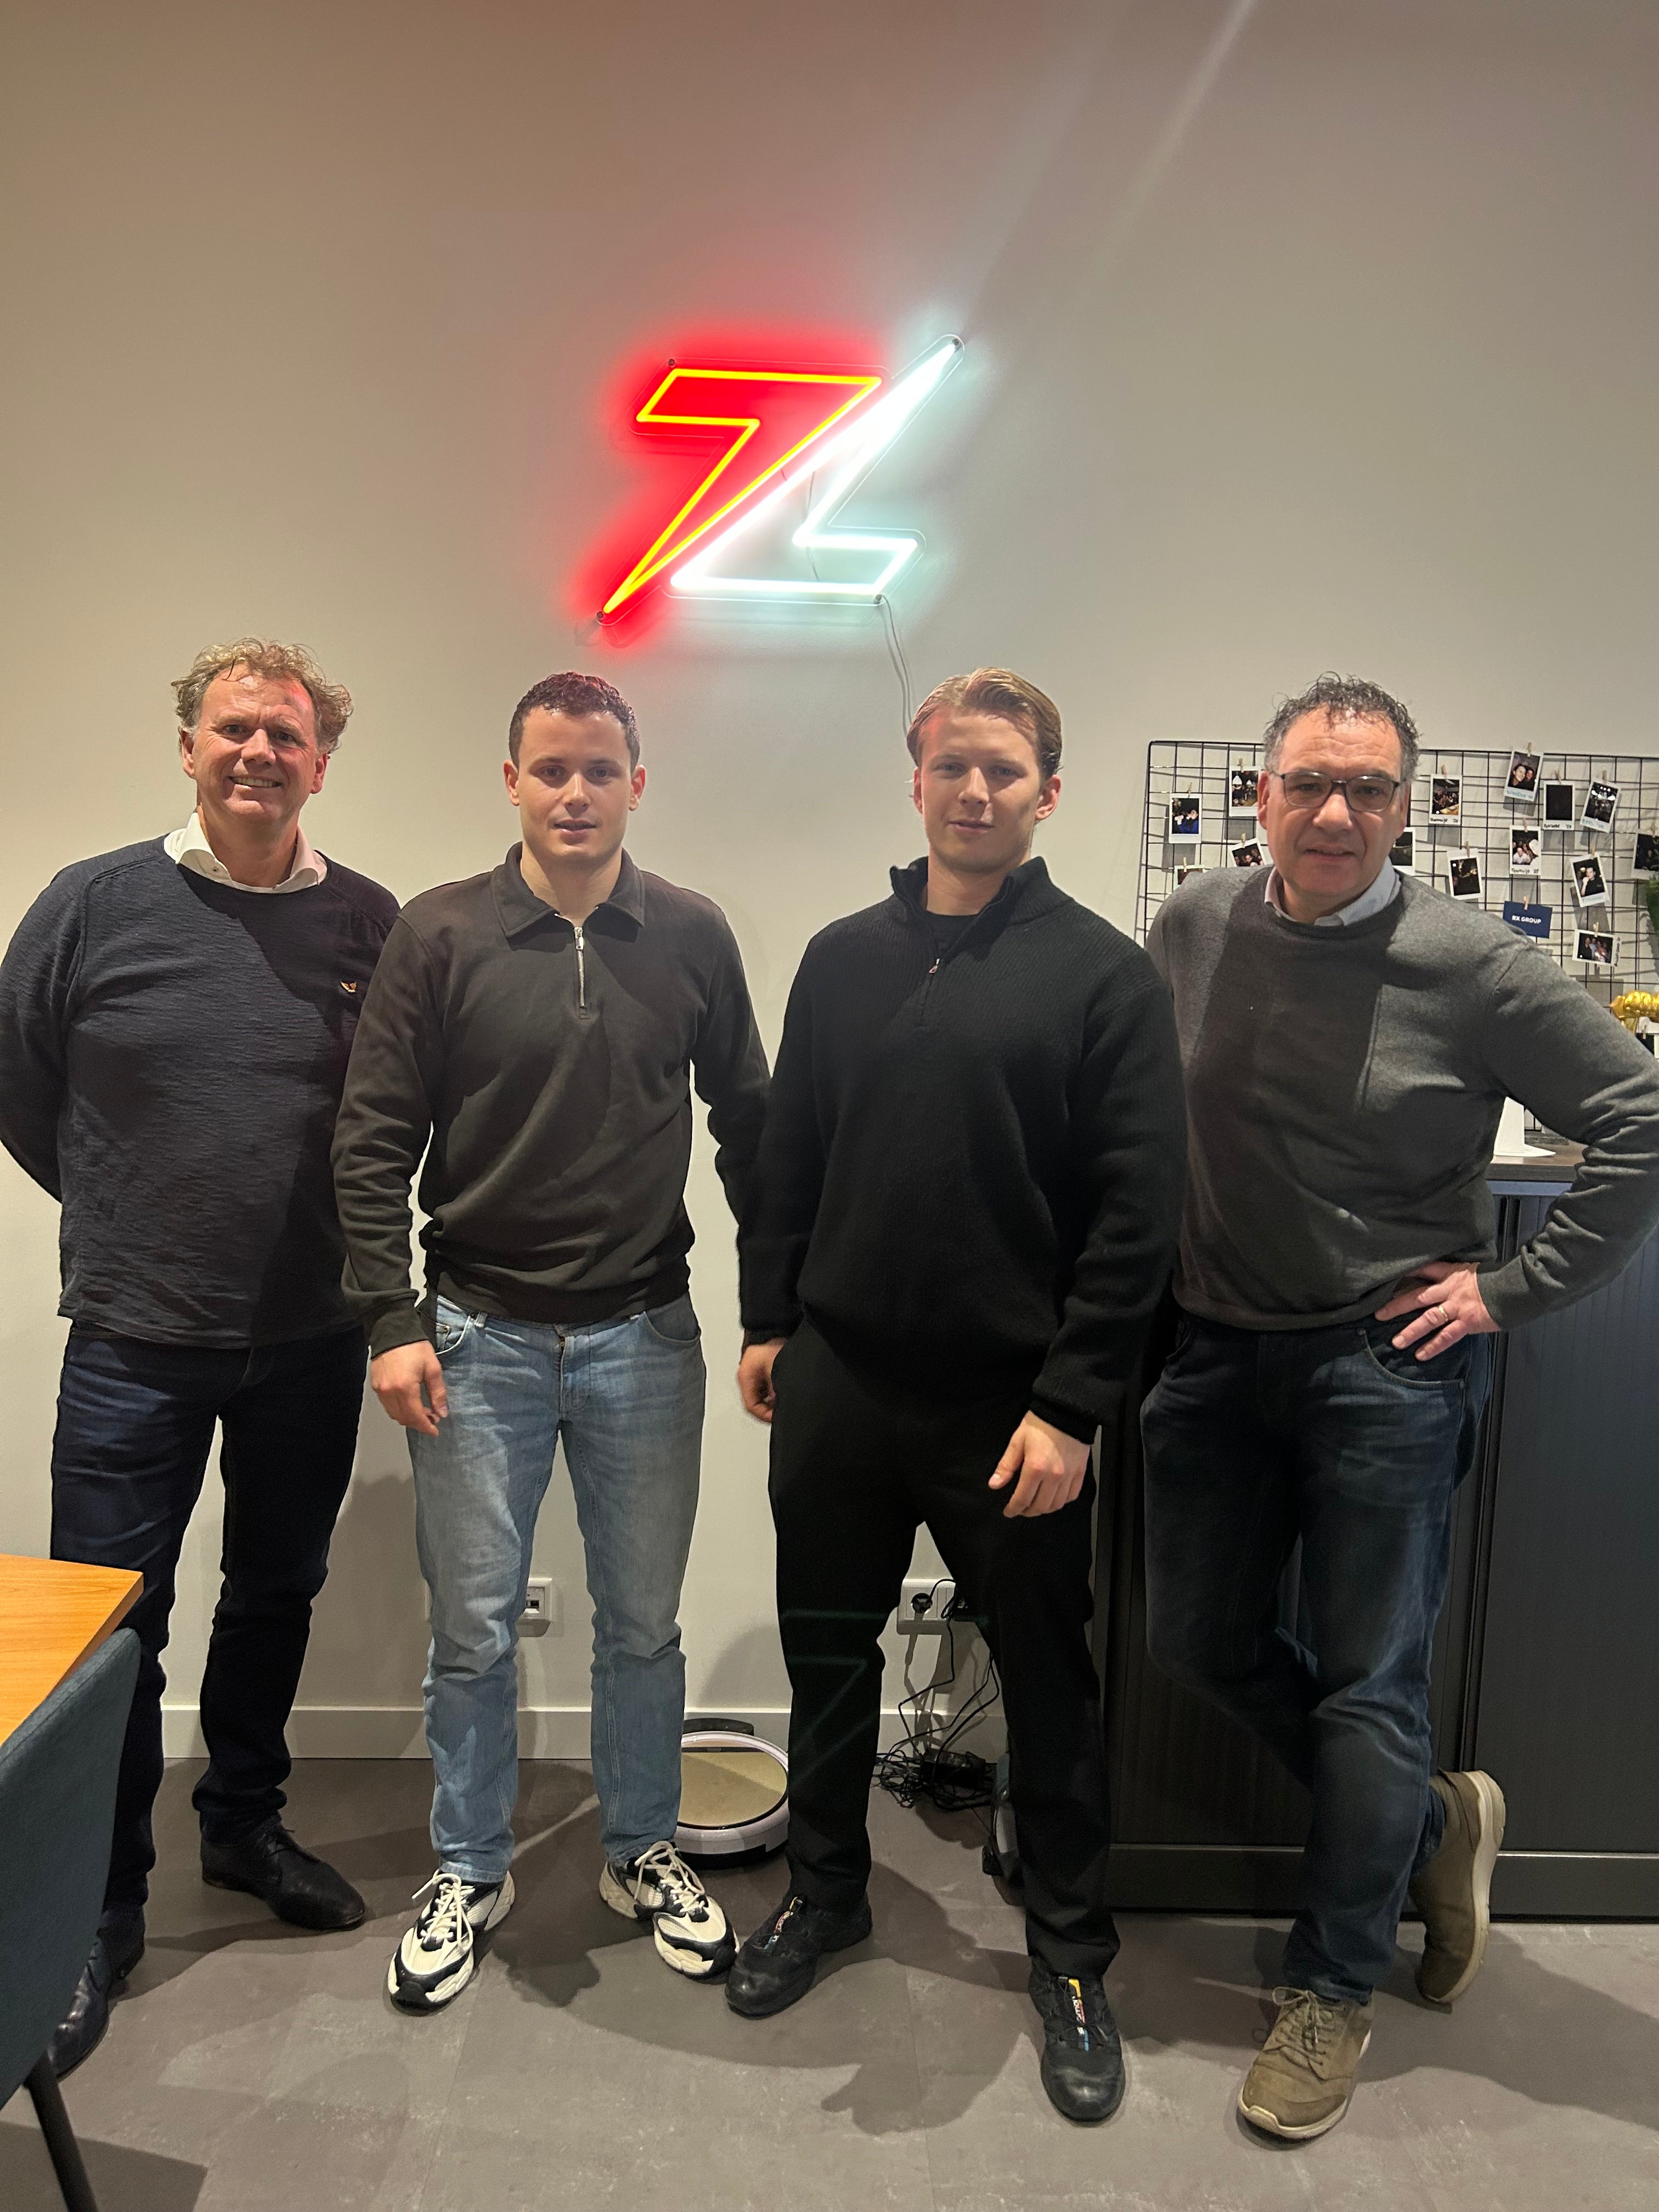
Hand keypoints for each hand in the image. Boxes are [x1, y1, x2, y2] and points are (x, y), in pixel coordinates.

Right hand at [371, 1340, 448, 1434]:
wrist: (392, 1331)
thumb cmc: (414, 1347)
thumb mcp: (433, 1368)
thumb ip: (438, 1392)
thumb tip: (442, 1412)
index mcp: (405, 1388)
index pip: (415, 1416)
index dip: (426, 1427)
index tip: (435, 1431)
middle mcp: (390, 1392)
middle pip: (403, 1418)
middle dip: (418, 1423)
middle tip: (432, 1419)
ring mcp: (381, 1389)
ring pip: (394, 1414)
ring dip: (408, 1417)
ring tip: (423, 1412)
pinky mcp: (376, 1385)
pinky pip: (387, 1405)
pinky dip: (399, 1409)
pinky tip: (409, 1403)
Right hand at [737, 1338, 786, 1423]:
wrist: (774, 1328)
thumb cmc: (773, 1344)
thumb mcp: (775, 1371)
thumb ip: (775, 1391)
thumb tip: (778, 1405)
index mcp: (745, 1377)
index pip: (751, 1406)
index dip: (764, 1415)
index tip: (776, 1418)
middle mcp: (745, 1376)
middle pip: (754, 1402)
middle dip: (768, 1409)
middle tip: (780, 1411)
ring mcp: (751, 1373)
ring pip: (759, 1396)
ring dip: (771, 1400)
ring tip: (782, 1400)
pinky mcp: (758, 1370)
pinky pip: (763, 1387)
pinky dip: (772, 1392)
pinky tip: (781, 1390)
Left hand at [988, 1412, 1090, 1517]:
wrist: (1066, 1411)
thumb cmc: (1040, 1424)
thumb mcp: (1017, 1441)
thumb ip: (1006, 1466)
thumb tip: (995, 1484)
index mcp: (1035, 1468)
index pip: (1022, 1498)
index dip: (1014, 1509)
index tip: (1009, 1511)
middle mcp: (1054, 1476)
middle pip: (1040, 1506)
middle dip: (1028, 1511)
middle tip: (1020, 1509)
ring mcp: (1069, 1476)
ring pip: (1057, 1504)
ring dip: (1044, 1509)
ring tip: (1035, 1504)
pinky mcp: (1080, 1473)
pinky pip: (1072, 1496)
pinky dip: (1062, 1501)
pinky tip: (1054, 1497)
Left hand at [1374, 1261, 1497, 1360]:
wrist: (1516, 1288)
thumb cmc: (1495, 1280)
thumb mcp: (1471, 1271)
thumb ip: (1454, 1277)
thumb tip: (1438, 1284)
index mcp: (1451, 1274)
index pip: (1424, 1270)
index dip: (1406, 1274)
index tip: (1386, 1280)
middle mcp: (1449, 1290)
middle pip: (1417, 1297)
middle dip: (1396, 1306)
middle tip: (1379, 1314)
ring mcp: (1457, 1307)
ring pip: (1428, 1319)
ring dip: (1410, 1331)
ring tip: (1396, 1342)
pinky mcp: (1467, 1323)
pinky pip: (1446, 1336)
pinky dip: (1433, 1346)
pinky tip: (1421, 1354)